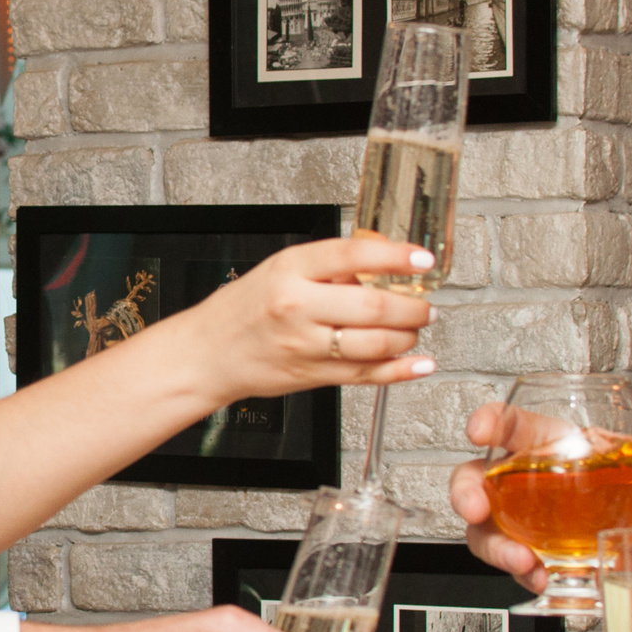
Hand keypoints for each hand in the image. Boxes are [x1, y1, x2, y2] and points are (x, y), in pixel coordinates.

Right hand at [177, 236, 436, 409]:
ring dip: (407, 336)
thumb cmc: (242, 310)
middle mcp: (297, 306)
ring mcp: (304, 344)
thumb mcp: (278, 270)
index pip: (353, 255)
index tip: (422, 260)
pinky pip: (365, 374)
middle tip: (425, 305)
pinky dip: (399, 370)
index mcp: (289, 269)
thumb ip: (328, 268)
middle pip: (372, 305)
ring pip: (374, 343)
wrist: (207, 354)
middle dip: (411, 306)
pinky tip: (418, 364)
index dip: (396, 257)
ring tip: (414, 329)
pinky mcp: (311, 375)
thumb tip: (381, 264)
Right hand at [447, 402, 631, 590]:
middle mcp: (520, 479)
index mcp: (547, 443)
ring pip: (483, 528)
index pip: (513, 424)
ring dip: (495, 546)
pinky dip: (522, 572)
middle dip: (466, 493)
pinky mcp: (526, 552)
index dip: (490, 421)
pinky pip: (511, 562)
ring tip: (522, 560)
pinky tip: (541, 577)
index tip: (479, 429)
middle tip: (475, 508)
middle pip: (474, 477)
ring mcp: (518, 519)